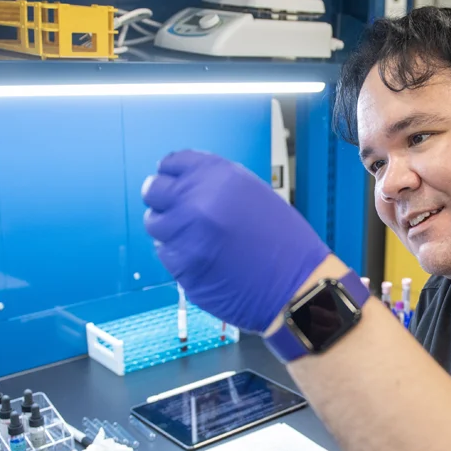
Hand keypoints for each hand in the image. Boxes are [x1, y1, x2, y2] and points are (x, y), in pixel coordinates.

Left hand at [142, 150, 330, 332]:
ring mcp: (185, 234)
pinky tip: (204, 259)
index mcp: (218, 177)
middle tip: (178, 212)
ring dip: (170, 229)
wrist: (297, 286)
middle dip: (163, 200)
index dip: (172, 175)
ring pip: (155, 224)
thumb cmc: (284, 242)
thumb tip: (184, 185)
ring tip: (197, 239)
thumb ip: (216, 186)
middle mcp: (197, 200)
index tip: (174, 183)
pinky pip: (166, 253)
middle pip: (154, 190)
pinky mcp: (181, 266)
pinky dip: (179, 255)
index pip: (171, 163)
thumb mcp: (254, 195)